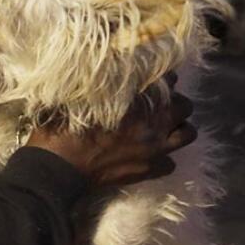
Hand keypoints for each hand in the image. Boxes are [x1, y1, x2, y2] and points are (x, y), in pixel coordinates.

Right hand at [27, 79, 196, 189]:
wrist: (57, 166)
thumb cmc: (63, 127)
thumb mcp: (80, 96)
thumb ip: (104, 85)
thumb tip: (112, 73)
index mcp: (138, 99)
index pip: (169, 80)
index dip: (162, 80)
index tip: (153, 82)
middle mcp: (154, 122)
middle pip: (185, 106)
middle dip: (175, 104)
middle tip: (159, 107)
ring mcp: (154, 149)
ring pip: (187, 134)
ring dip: (177, 129)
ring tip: (162, 130)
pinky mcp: (147, 171)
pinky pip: (170, 164)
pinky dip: (163, 159)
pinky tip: (149, 156)